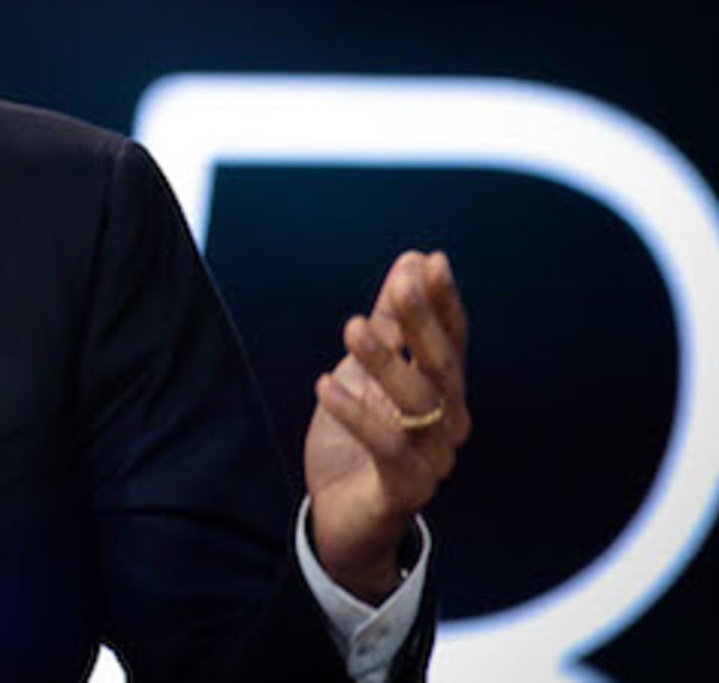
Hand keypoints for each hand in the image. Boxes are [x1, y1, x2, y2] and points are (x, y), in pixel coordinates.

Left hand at [303, 250, 470, 602]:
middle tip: (400, 284)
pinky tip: (324, 384)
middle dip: (422, 323)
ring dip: (385, 363)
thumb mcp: (366, 370)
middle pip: (442, 367)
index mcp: (443, 392)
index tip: (432, 261)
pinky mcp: (405, 491)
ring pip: (418, 407)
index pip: (452, 340)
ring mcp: (433, 460)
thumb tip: (412, 259)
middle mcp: (449, 424)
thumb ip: (389, 321)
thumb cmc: (359, 439)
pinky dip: (357, 416)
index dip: (444, 303)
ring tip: (351, 326)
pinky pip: (388, 451)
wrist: (342, 518)